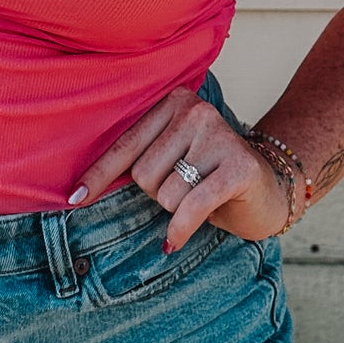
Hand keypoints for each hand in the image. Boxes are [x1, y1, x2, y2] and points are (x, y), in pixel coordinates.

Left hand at [67, 84, 290, 250]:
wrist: (270, 187)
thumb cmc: (208, 175)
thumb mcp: (172, 157)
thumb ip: (139, 160)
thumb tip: (80, 190)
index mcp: (174, 102)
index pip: (126, 145)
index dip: (99, 176)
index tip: (74, 199)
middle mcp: (195, 111)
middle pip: (144, 174)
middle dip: (158, 194)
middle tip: (185, 191)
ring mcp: (218, 136)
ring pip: (165, 195)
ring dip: (177, 210)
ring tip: (200, 198)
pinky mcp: (238, 167)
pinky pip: (191, 207)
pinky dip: (180, 229)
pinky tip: (175, 240)